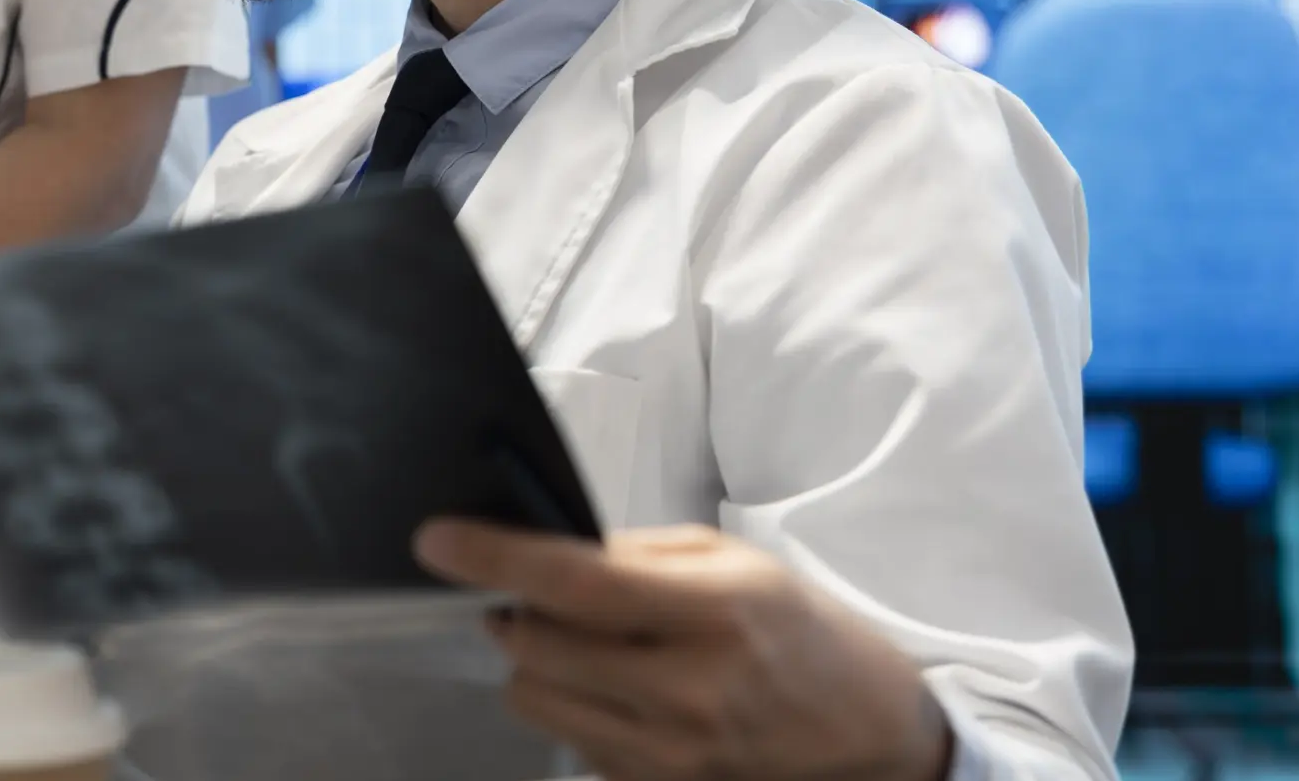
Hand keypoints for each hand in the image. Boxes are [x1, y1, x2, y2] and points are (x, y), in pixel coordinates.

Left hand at [415, 521, 951, 780]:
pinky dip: (573, 708)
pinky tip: (617, 691)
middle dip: (515, 612)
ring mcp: (671, 757)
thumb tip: (542, 551)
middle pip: (539, 650)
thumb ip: (633, 555)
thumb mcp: (728, 561)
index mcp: (713, 613)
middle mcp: (688, 693)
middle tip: (531, 594)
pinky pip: (569, 743)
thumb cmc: (792, 628)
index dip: (498, 560)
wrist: (860, 728)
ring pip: (537, 701)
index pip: (579, 586)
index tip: (438, 540)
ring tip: (585, 646)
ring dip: (537, 663)